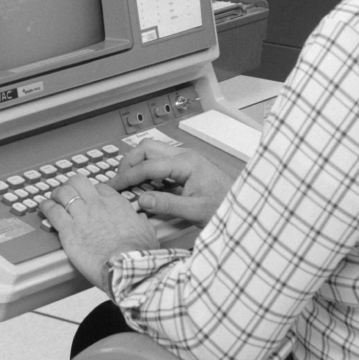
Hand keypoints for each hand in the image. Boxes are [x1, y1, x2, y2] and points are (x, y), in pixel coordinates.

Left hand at [40, 176, 155, 292]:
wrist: (125, 266)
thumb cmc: (137, 253)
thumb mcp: (147, 232)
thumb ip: (142, 223)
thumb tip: (142, 220)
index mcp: (116, 204)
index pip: (100, 187)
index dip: (93, 191)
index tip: (89, 197)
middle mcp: (97, 205)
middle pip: (78, 182)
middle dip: (72, 185)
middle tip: (68, 193)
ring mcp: (81, 215)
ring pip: (63, 192)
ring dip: (56, 194)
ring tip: (53, 199)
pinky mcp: (68, 230)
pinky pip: (52, 211)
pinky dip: (46, 207)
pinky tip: (44, 208)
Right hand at [111, 141, 234, 226]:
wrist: (244, 207)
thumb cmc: (224, 206)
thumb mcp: (195, 211)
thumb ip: (166, 205)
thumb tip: (142, 200)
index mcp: (186, 163)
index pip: (147, 165)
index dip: (127, 177)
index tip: (114, 187)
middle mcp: (184, 156)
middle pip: (146, 148)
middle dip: (128, 163)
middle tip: (118, 182)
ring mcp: (185, 160)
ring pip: (152, 152)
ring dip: (137, 165)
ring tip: (128, 184)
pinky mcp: (185, 167)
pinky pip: (160, 162)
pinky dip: (147, 170)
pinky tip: (144, 186)